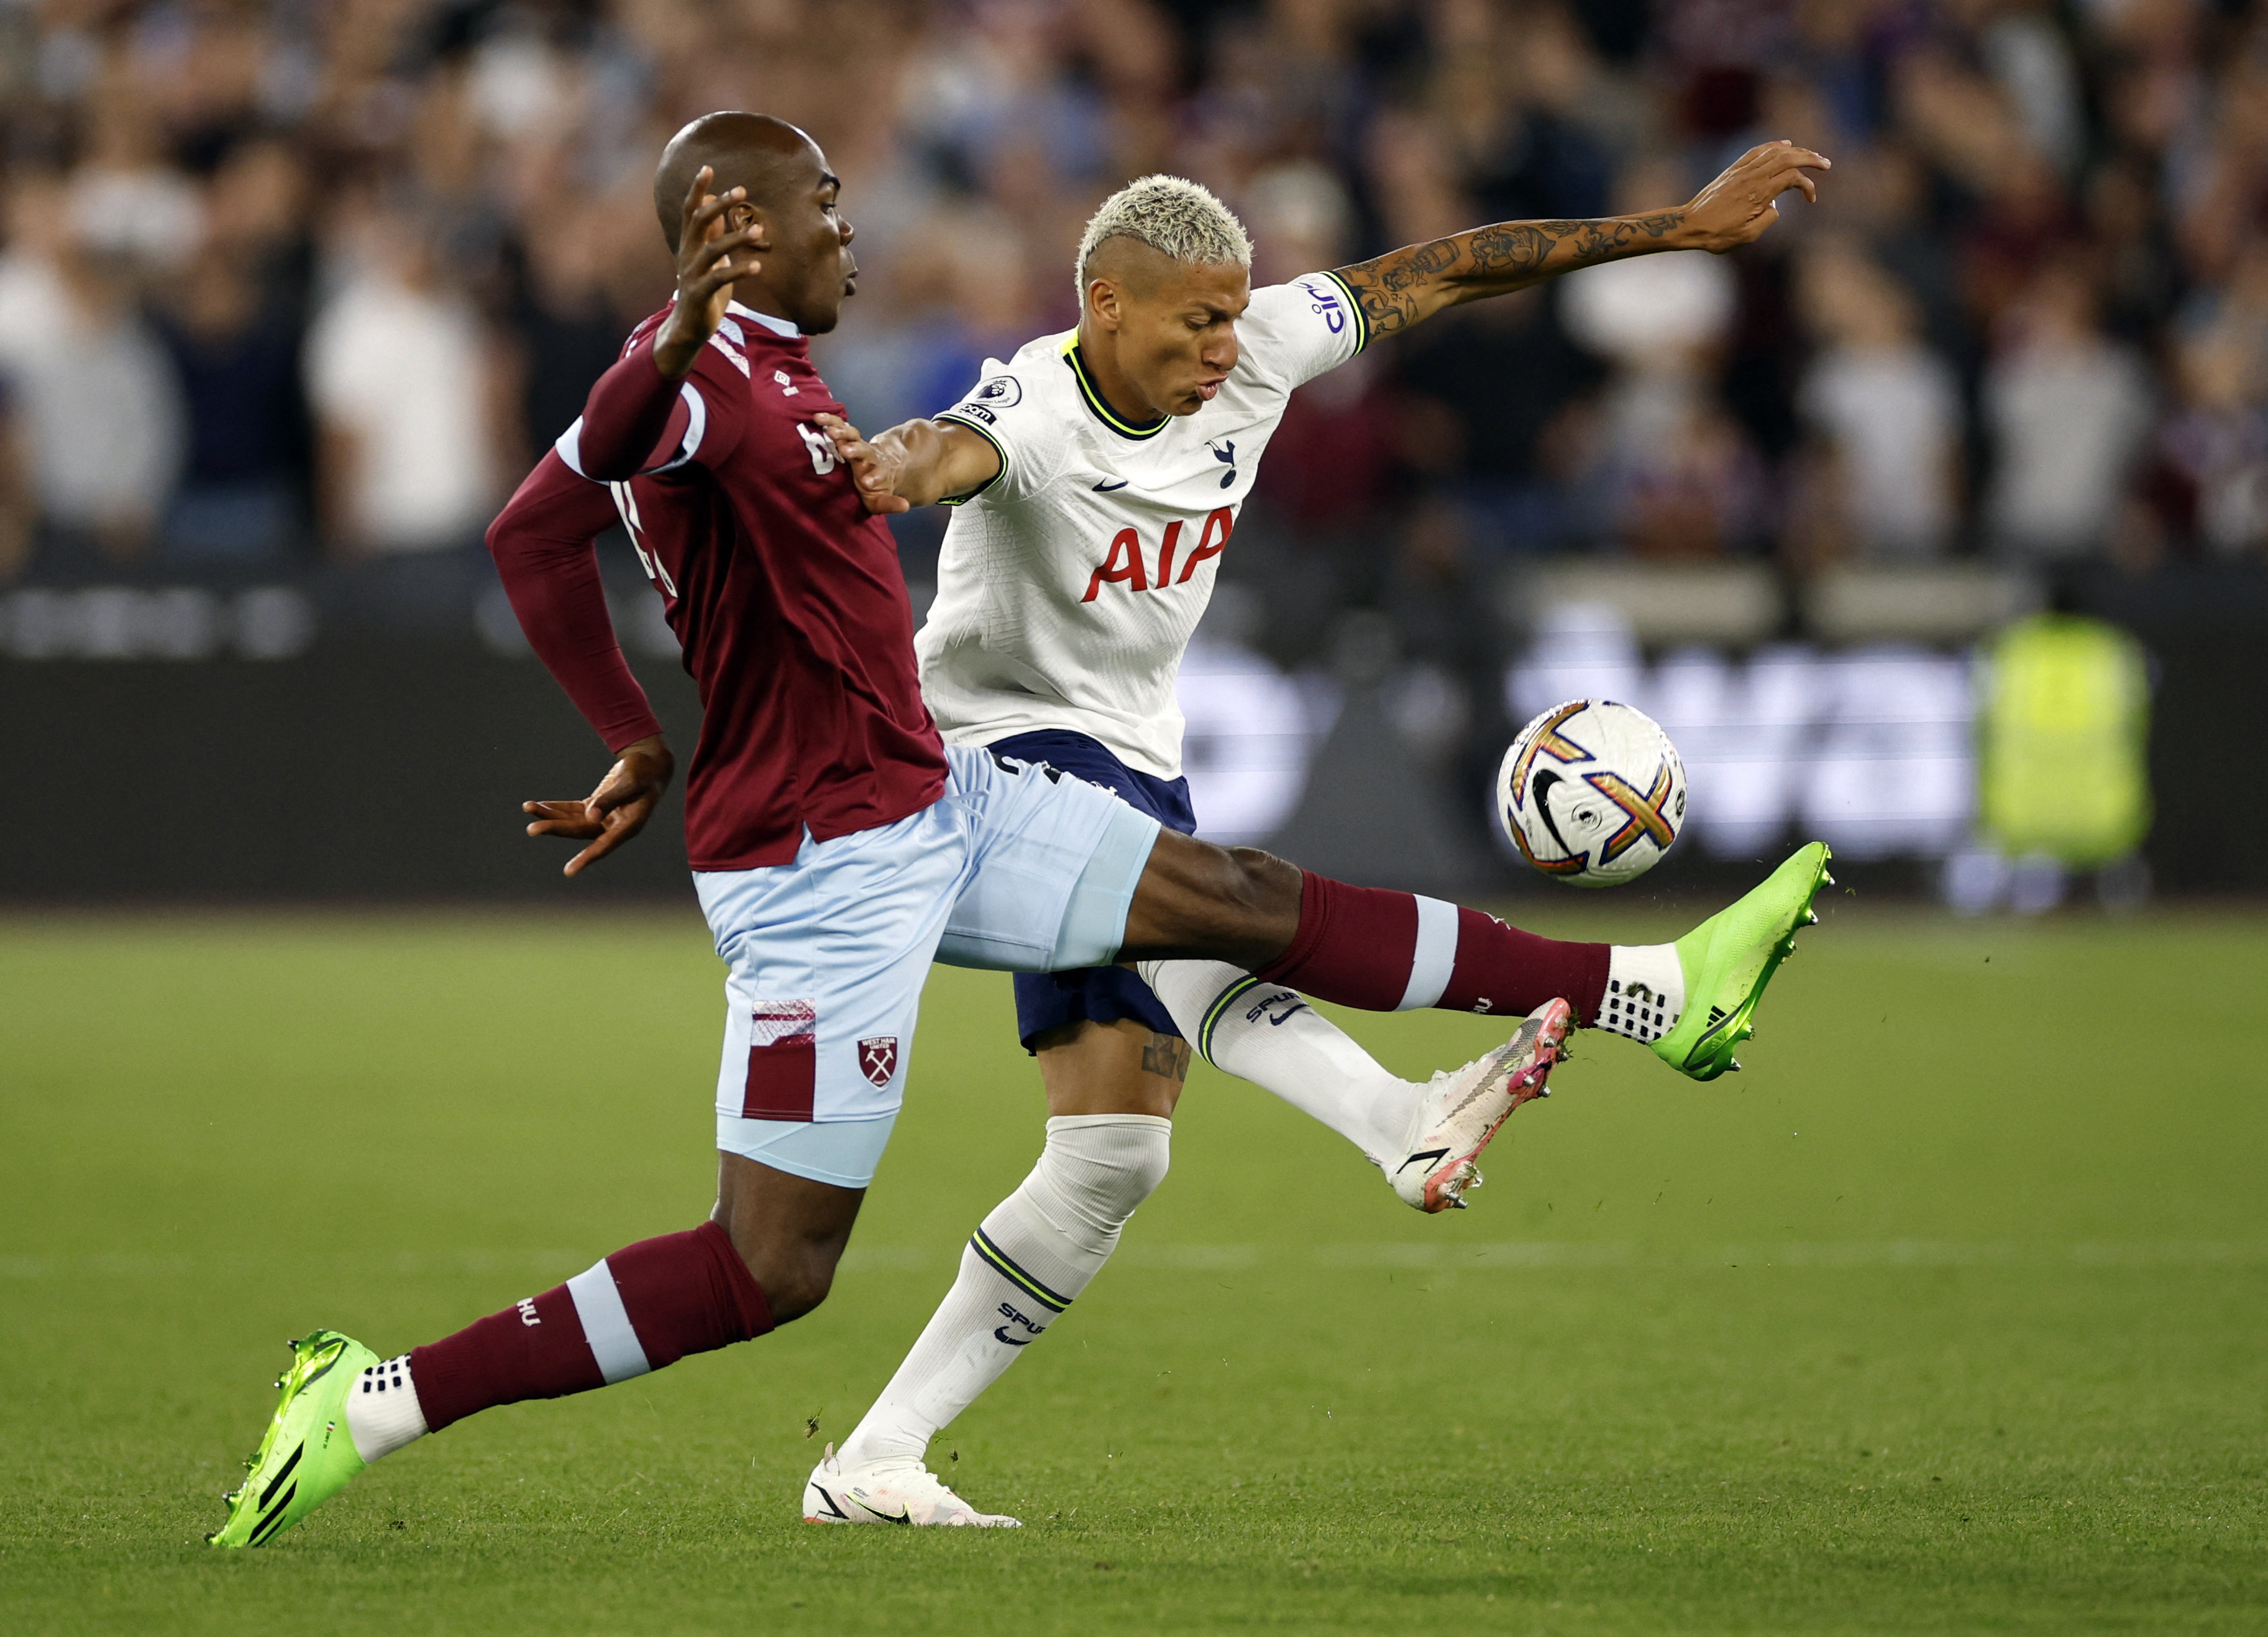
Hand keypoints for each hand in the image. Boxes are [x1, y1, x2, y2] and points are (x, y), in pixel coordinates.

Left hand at [522, 735, 675, 876]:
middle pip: (580, 831)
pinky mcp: (598, 808)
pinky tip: (538, 806)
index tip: (569, 871)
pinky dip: (557, 808)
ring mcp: (605, 818)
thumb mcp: (631, 782)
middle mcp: (615, 826)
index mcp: (629, 825)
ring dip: (550, 816)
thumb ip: (611, 799)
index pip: (605, 845)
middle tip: (532, 829)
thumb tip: (591, 816)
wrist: (651, 763)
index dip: (587, 858)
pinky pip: (573, 811)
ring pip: (573, 821)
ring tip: (528, 808)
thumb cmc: (645, 771)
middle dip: (555, 829)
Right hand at [655, 167, 764, 376]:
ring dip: (736, 237)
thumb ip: (711, 231)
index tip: (707, 168)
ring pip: (713, 250)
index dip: (697, 190)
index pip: (690, 211)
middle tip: (741, 190)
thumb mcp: (708, 257)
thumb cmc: (703, 288)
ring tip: (760, 228)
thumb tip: (717, 202)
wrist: (689, 326)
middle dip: (719, 205)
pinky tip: (757, 265)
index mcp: (689, 244)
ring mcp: (692, 274)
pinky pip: (719, 279)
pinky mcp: (701, 294)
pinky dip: (739, 271)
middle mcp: (687, 255)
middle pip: (698, 222)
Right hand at [815, 412, 910, 513]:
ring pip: (852, 435)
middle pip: (864, 450)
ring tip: (830, 431)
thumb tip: (905, 506)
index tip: (868, 482)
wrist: (880, 465)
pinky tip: (818, 416)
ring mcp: (857, 445)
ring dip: (842, 432)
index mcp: (878, 471)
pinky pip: (839, 426)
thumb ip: (890, 503)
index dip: (874, 477)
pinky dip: (830, 420)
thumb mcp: (882, 499)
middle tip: (846, 451)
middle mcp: (868, 456)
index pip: (877, 474)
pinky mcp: (847, 437)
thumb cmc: (877, 486)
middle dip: (856, 450)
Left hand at [1680, 141, 1831, 252]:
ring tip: (1810, 155)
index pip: (1792, 178)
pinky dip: (1773, 146)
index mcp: (1758, 194)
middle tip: (1825, 164)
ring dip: (1796, 150)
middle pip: (1788, 158)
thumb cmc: (1716, 235)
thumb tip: (1775, 206)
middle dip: (1810, 159)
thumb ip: (1768, 219)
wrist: (1689, 225)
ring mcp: (1742, 171)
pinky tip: (1784, 145)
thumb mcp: (1748, 236)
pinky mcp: (1733, 170)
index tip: (1811, 199)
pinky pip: (1757, 151)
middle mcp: (1752, 177)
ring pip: (1774, 151)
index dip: (1807, 185)